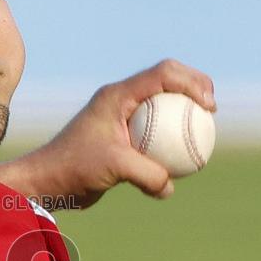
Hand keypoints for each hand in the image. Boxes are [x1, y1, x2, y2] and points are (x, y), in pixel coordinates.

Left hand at [0, 59, 214, 207]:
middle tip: (212, 109)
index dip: (192, 83)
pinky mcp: (123, 139)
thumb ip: (148, 174)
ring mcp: (123, 119)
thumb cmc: (74, 167)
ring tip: (205, 130)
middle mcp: (121, 101)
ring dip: (184, 113)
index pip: (163, 74)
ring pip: (162, 106)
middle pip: (167, 80)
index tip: (208, 106)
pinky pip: (155, 133)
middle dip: (195, 87)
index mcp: (117, 95)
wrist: (48, 181)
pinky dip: (172, 141)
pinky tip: (186, 159)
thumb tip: (171, 186)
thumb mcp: (115, 167)